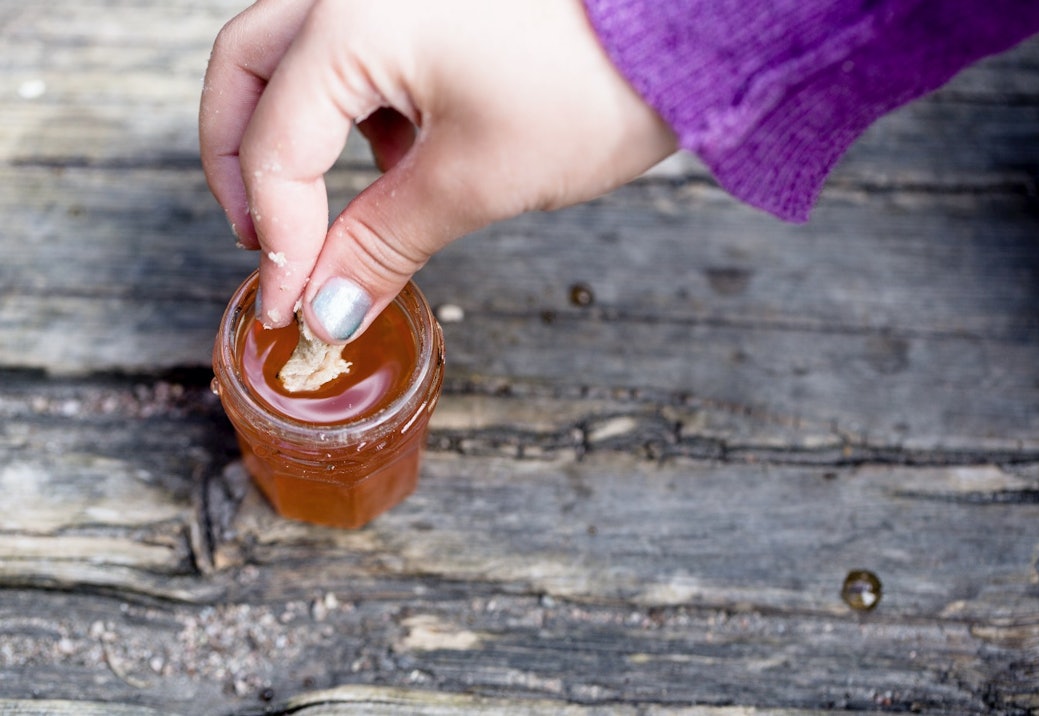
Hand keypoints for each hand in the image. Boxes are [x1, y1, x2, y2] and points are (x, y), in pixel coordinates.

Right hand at [200, 0, 675, 341]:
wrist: (683, 26)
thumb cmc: (594, 83)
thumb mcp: (477, 179)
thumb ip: (382, 244)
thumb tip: (327, 310)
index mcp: (352, 20)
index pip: (277, 147)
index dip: (280, 242)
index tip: (293, 309)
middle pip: (246, 72)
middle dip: (242, 165)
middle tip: (268, 245)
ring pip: (289, 53)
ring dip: (294, 133)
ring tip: (341, 207)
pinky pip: (349, 44)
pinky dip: (351, 106)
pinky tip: (398, 155)